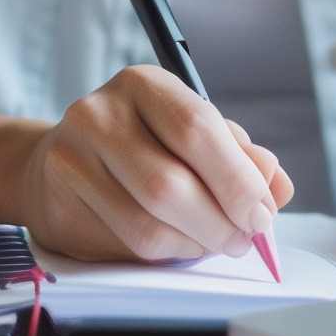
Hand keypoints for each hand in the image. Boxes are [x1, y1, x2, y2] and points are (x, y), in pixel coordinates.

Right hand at [19, 67, 293, 262]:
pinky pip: (128, 241)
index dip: (237, 180)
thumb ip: (238, 156)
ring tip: (218, 243)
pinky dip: (170, 251)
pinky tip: (182, 243)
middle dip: (220, 220)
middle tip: (245, 238)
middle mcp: (101, 112)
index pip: (197, 129)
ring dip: (198, 242)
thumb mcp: (193, 136)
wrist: (60, 161)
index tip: (263, 213)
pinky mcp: (60, 199)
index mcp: (144, 84)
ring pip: (149, 220)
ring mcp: (72, 155)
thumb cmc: (144, 146)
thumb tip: (276, 184)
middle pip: (170, 182)